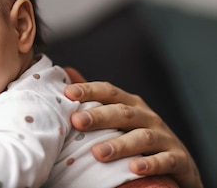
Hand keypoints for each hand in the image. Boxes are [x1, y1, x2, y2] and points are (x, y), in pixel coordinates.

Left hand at [64, 67, 202, 187]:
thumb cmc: (137, 137)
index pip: (109, 92)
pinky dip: (151, 164)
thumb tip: (67, 77)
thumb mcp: (118, 120)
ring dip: (120, 145)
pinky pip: (165, 161)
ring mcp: (164, 137)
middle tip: (77, 121)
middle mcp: (147, 116)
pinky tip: (135, 168)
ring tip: (98, 153)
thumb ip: (94, 103)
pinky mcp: (178, 159)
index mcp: (130, 104)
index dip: (90, 90)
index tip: (68, 92)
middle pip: (123, 113)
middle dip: (99, 116)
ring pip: (142, 137)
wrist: (178, 164)